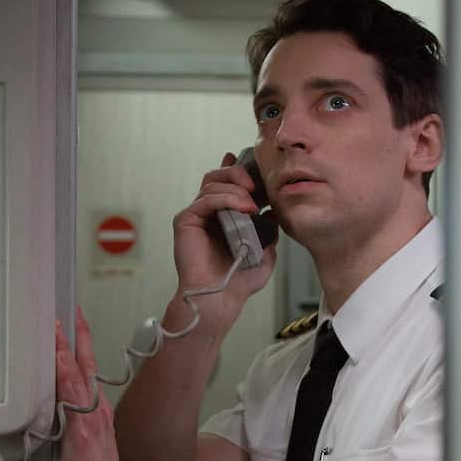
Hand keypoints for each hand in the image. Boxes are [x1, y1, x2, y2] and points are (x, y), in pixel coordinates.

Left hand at [55, 307, 125, 460]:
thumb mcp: (87, 445)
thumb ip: (78, 424)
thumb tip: (63, 410)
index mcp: (97, 412)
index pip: (88, 371)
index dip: (81, 346)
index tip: (74, 323)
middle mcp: (96, 410)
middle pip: (84, 365)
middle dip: (75, 337)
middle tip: (68, 313)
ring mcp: (90, 418)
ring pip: (76, 376)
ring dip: (64, 349)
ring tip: (55, 327)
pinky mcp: (81, 431)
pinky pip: (70, 397)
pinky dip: (64, 376)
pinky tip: (57, 361)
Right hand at [170, 152, 277, 322]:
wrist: (221, 298)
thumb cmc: (240, 279)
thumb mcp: (264, 251)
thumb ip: (269, 229)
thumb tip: (274, 211)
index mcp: (223, 216)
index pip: (227, 184)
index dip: (237, 169)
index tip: (252, 162)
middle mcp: (207, 212)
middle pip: (218, 176)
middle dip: (239, 174)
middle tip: (256, 185)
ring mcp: (195, 215)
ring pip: (213, 184)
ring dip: (237, 190)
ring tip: (252, 205)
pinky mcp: (185, 220)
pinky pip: (206, 198)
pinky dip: (227, 198)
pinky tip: (244, 207)